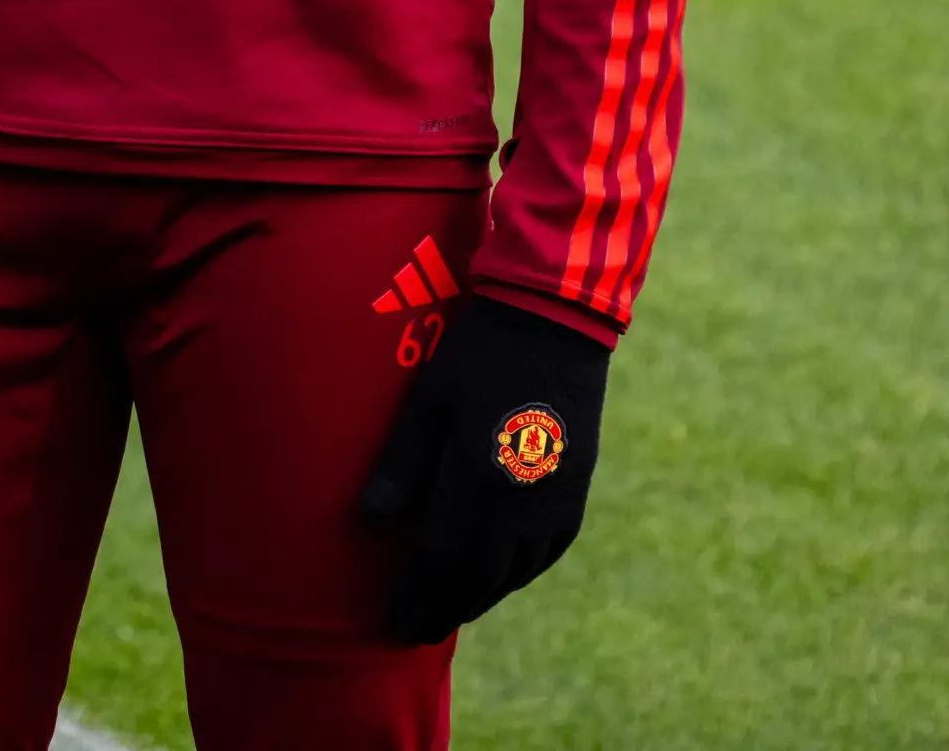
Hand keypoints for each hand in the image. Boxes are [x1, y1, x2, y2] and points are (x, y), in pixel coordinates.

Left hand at [358, 294, 611, 639]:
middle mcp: (521, 502)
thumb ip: (402, 464)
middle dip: (446, 607)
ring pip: (516, 570)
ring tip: (452, 608)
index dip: (418, 596)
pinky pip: (548, 550)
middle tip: (417, 629)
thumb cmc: (477, 354)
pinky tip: (500, 575)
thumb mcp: (429, 401)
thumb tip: (372, 518)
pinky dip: (518, 571)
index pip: (442, 561)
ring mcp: (555, 498)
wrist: (554, 320)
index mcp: (478, 479)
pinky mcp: (577, 486)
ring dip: (482, 594)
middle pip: (480, 577)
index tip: (395, 622)